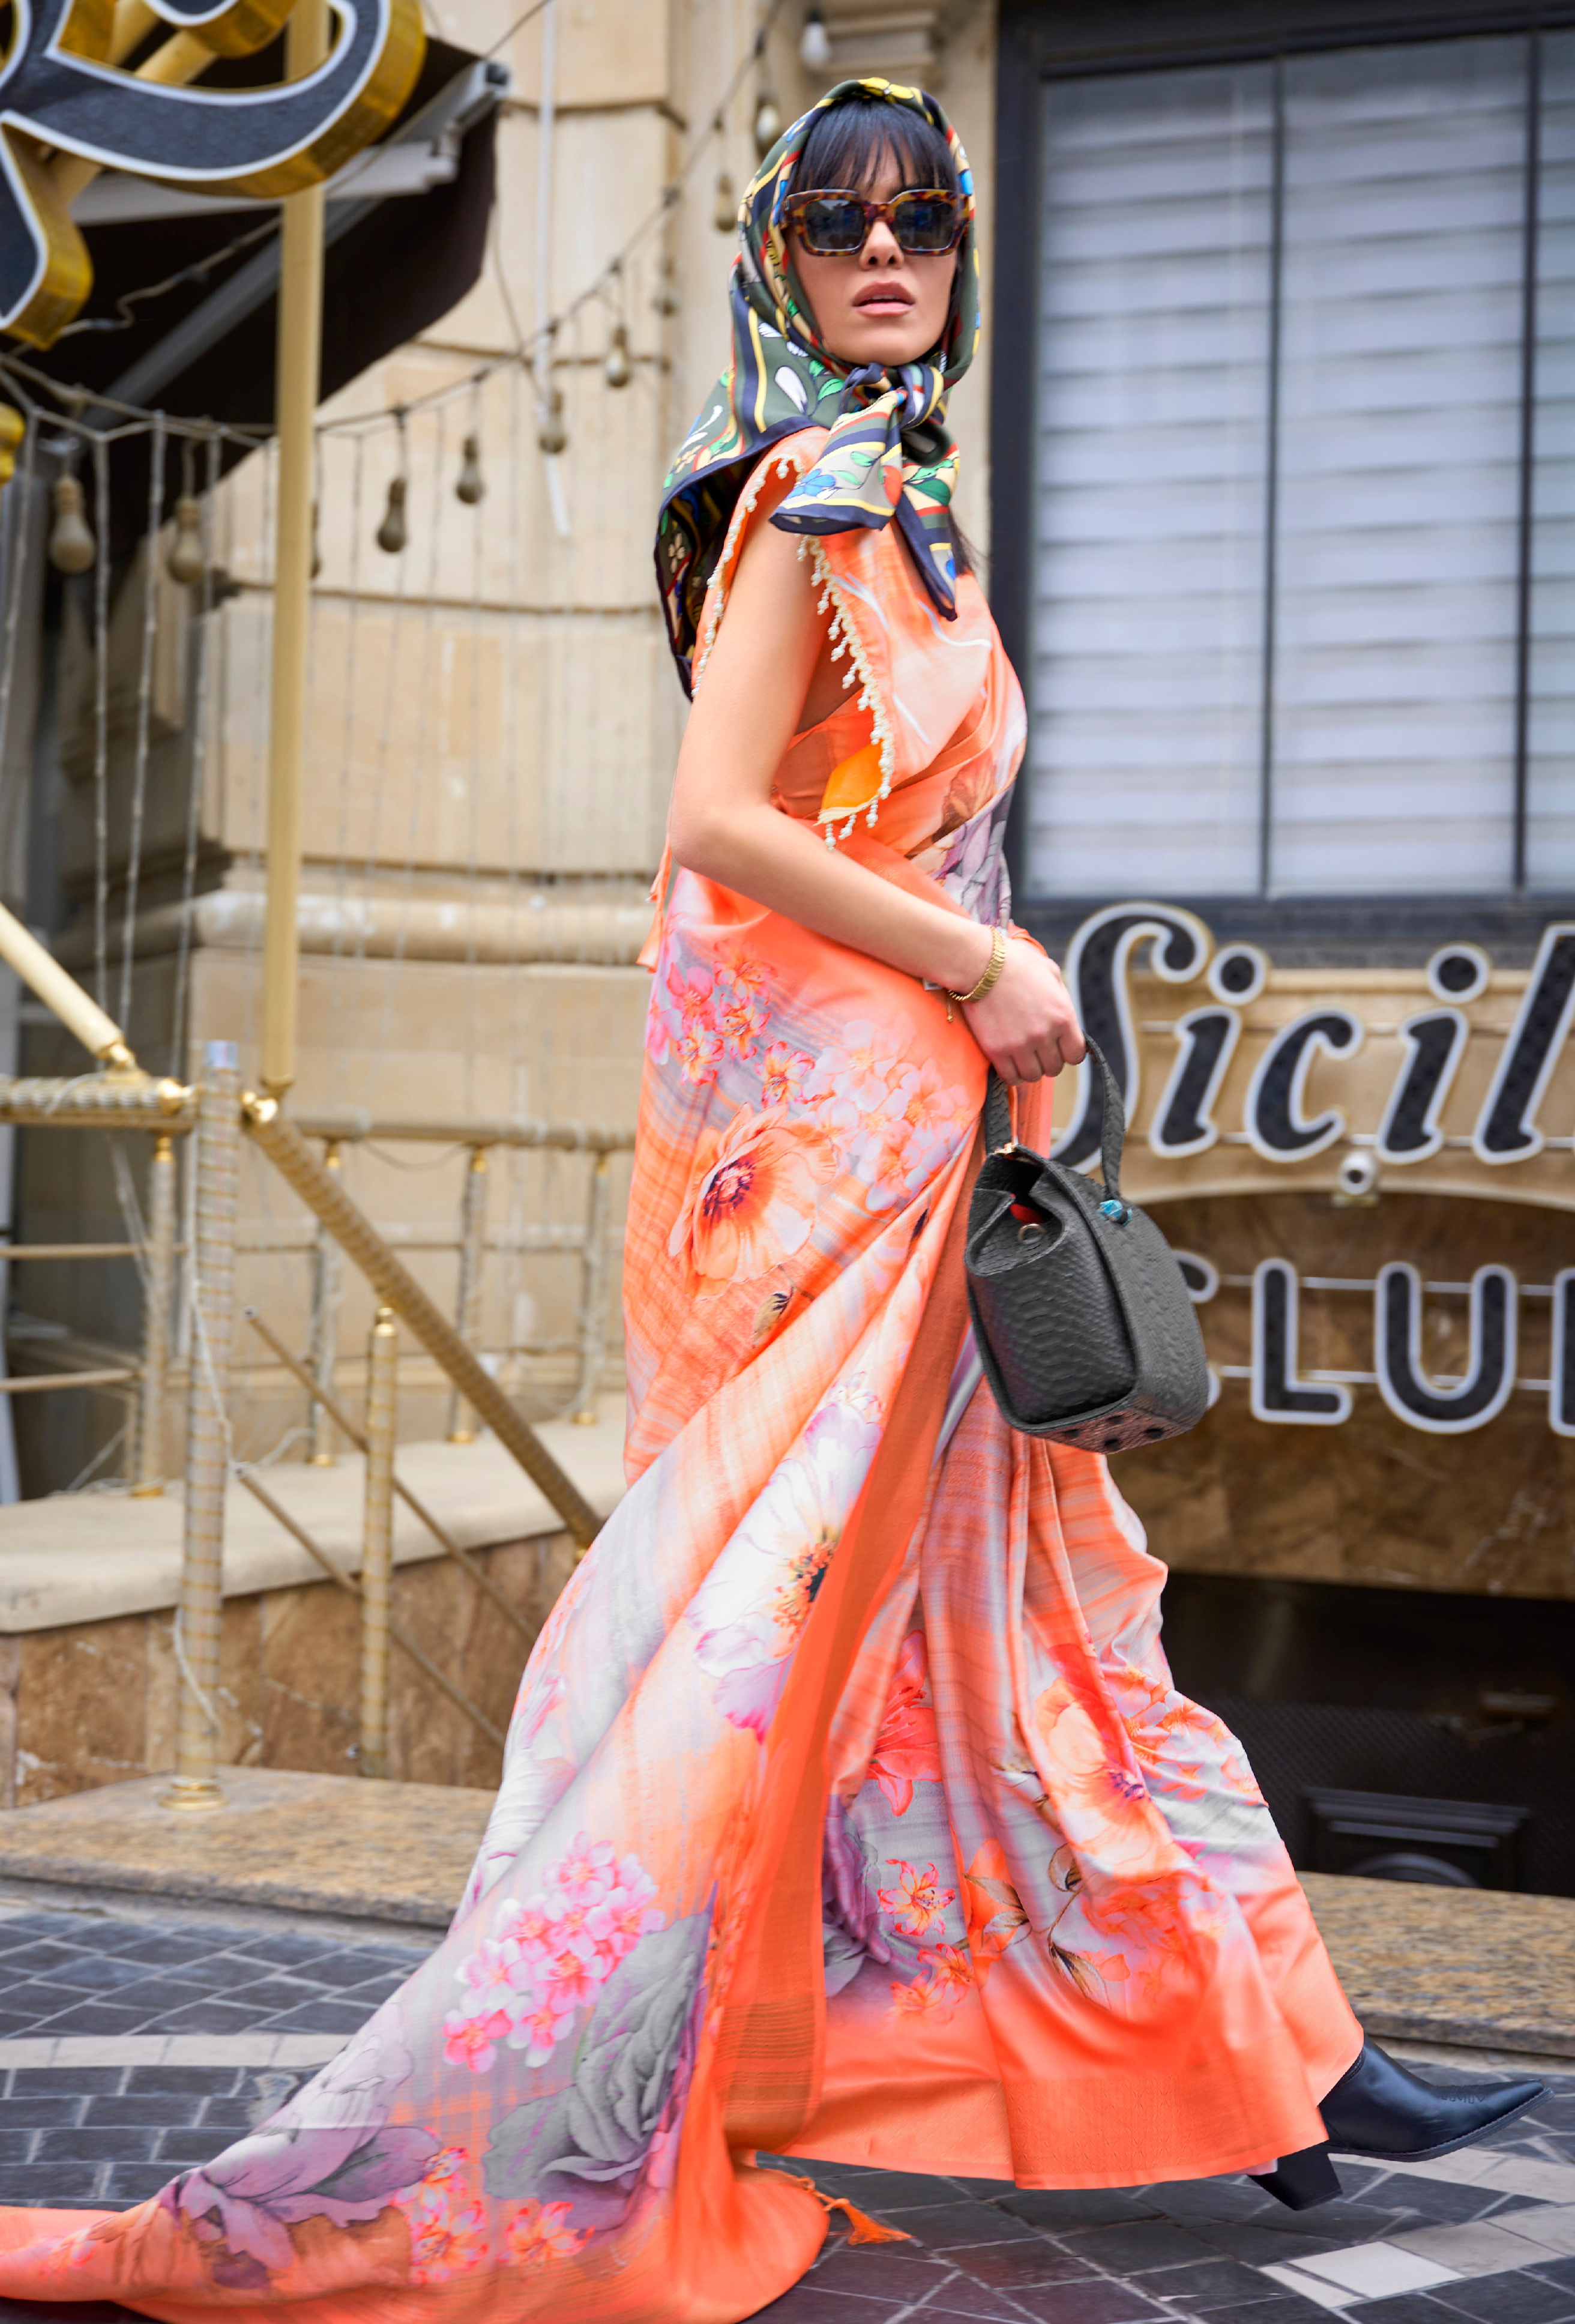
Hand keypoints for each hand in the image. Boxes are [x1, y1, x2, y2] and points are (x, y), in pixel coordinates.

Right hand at [964, 939, 1084, 1083]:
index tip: (1059, 1048)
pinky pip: (1010, 1078)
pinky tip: (1009, 1062)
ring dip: (1029, 1069)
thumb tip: (1064, 1017)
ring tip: (1022, 1057)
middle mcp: (1044, 1034)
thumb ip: (1062, 998)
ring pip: (1033, 1076)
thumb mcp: (1051, 973)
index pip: (1075, 1055)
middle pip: (1054, 1068)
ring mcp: (1020, 1044)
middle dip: (1047, 1061)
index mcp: (1063, 1016)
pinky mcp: (997, 1050)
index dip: (1068, 1053)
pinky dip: (1011, 1074)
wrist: (981, 963)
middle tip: (1037, 1050)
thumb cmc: (1016, 963)